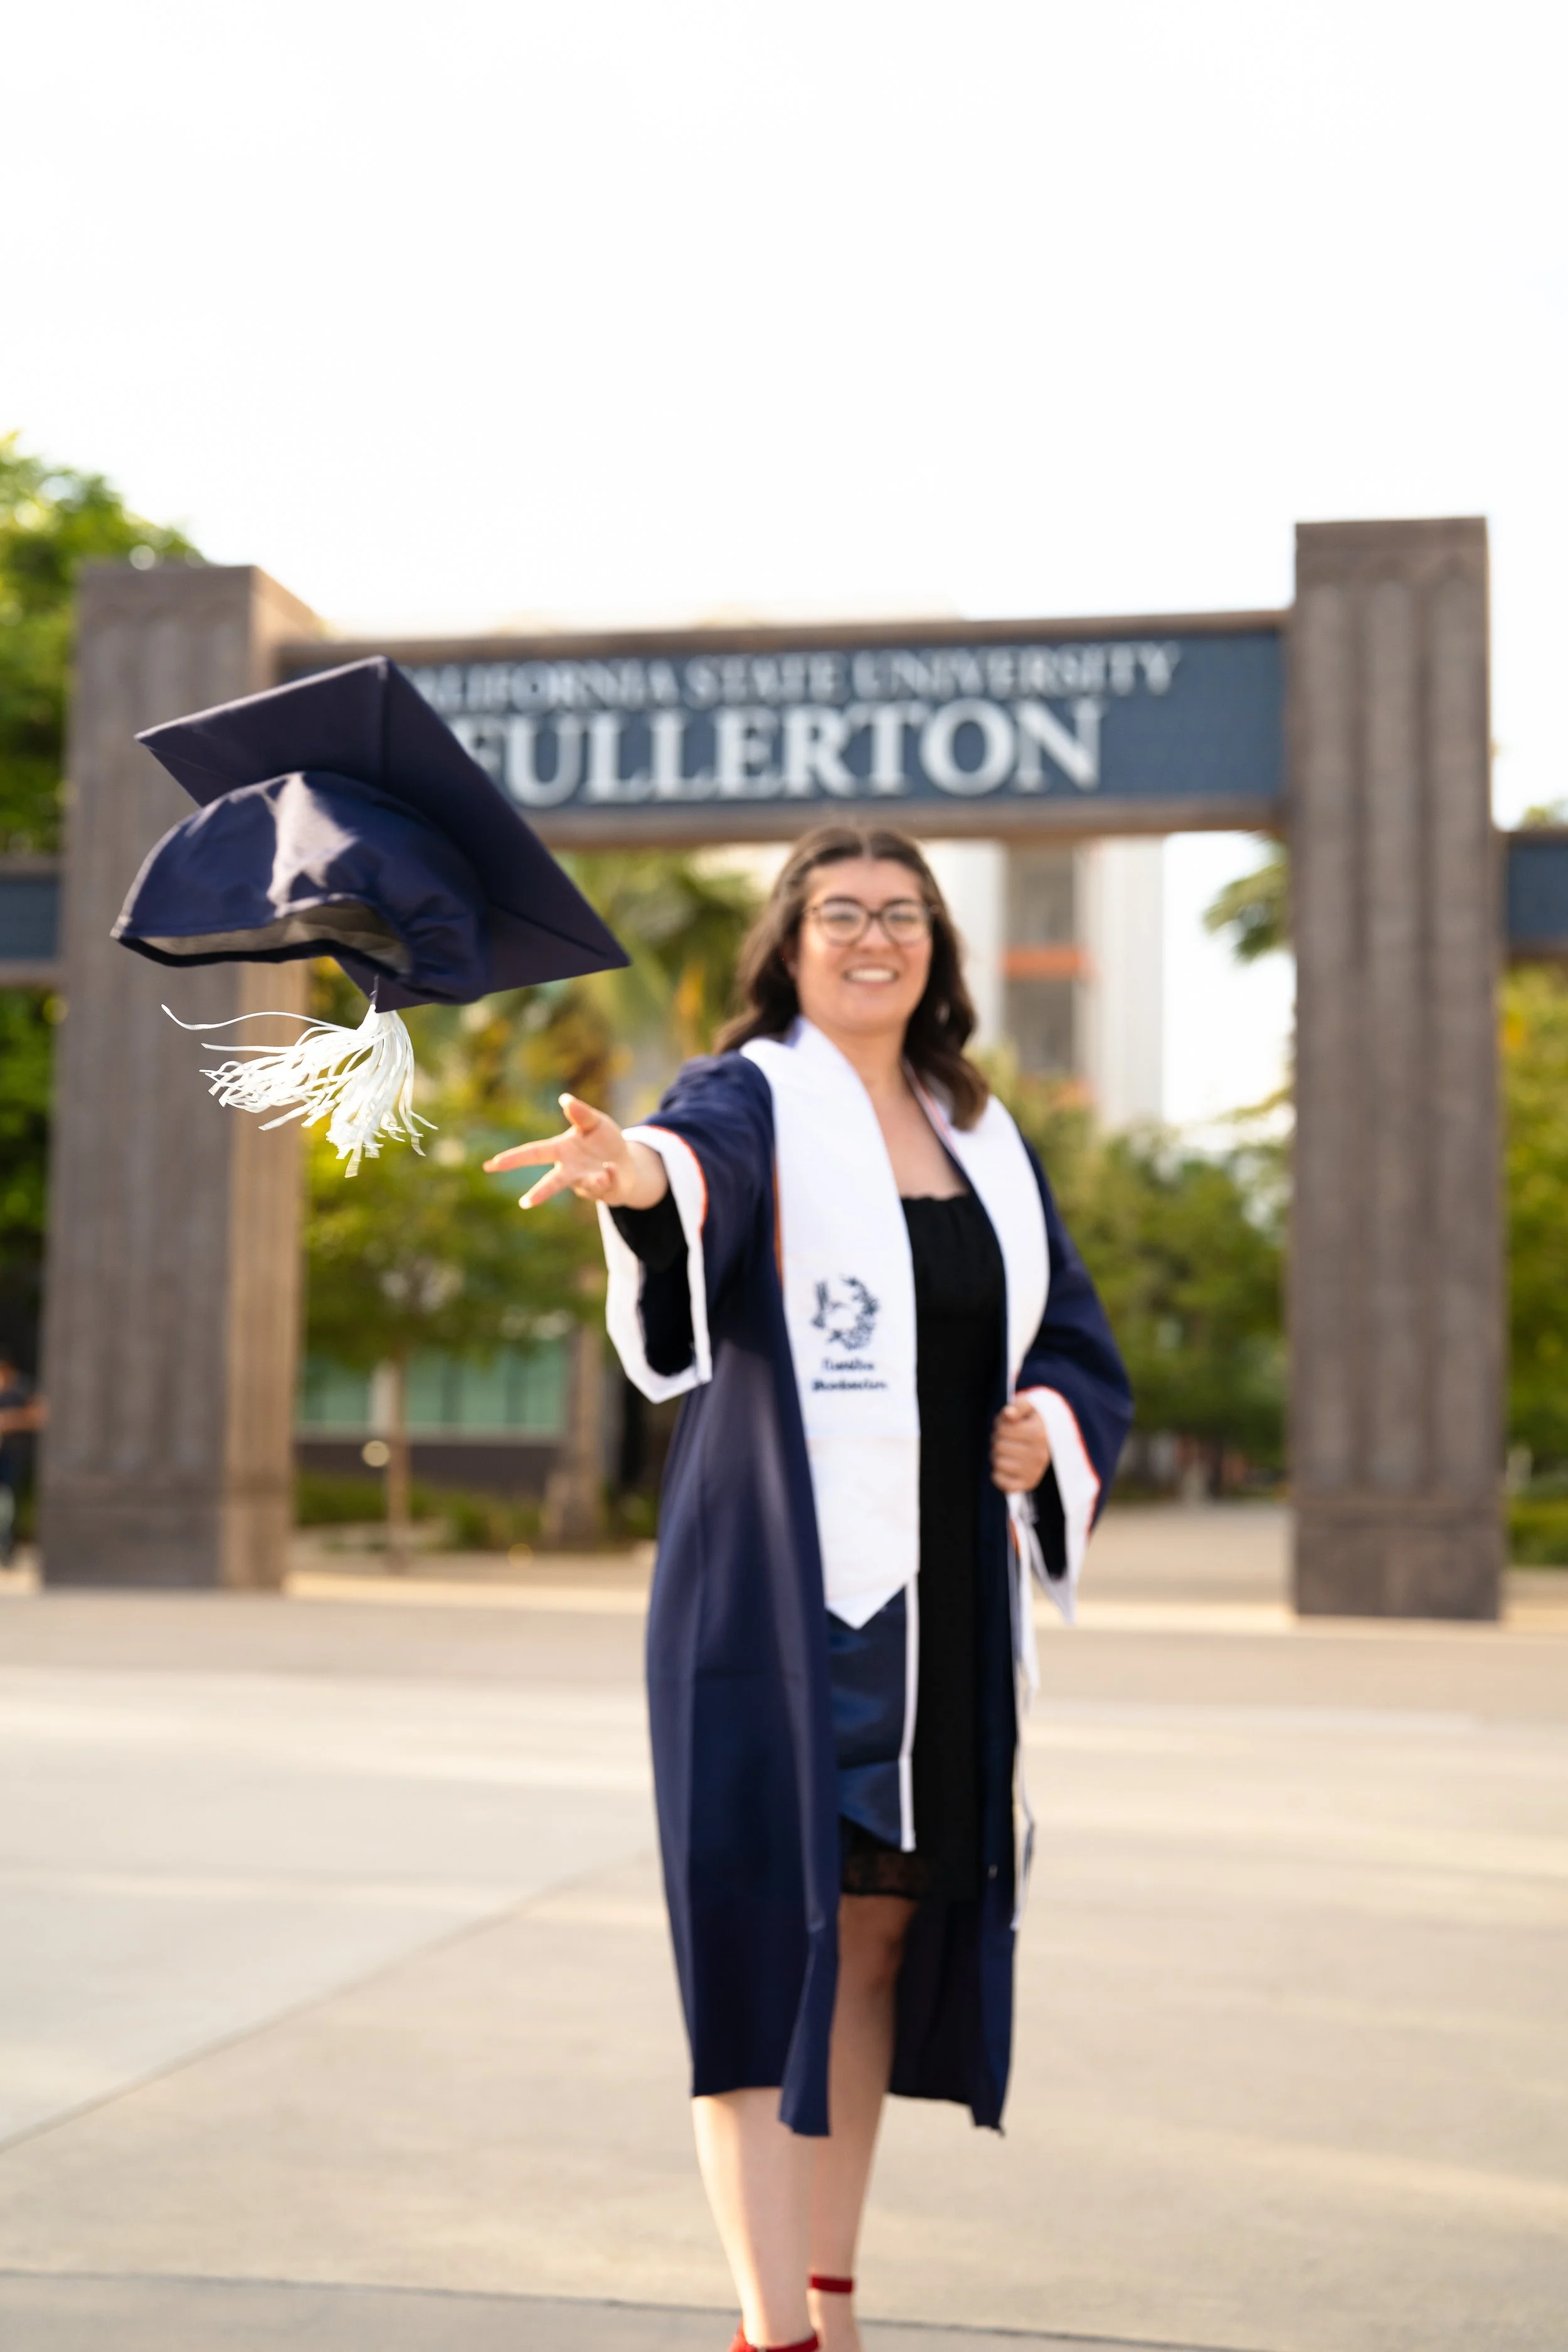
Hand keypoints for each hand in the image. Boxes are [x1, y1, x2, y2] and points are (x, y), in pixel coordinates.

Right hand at [482, 1095, 669, 1210]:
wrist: (627, 1162)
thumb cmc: (603, 1141)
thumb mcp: (594, 1122)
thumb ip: (580, 1113)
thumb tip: (565, 1099)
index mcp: (561, 1150)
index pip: (533, 1153)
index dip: (513, 1158)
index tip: (492, 1164)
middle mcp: (571, 1170)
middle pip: (553, 1182)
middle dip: (540, 1192)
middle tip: (524, 1203)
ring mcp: (587, 1181)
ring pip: (586, 1185)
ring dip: (592, 1181)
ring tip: (600, 1176)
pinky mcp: (606, 1188)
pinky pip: (609, 1181)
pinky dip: (612, 1174)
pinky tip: (613, 1167)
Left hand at [990, 1398, 1050, 1493]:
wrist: (1049, 1439)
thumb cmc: (1032, 1420)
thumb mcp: (1029, 1406)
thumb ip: (1018, 1406)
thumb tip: (1008, 1414)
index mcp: (1039, 1434)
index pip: (1002, 1430)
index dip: (1000, 1426)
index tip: (1009, 1425)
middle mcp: (1039, 1455)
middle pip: (998, 1447)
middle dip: (997, 1440)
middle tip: (1006, 1438)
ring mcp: (1035, 1471)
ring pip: (998, 1463)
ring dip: (997, 1456)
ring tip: (1007, 1450)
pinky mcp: (1029, 1484)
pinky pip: (1003, 1484)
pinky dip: (999, 1475)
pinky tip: (1006, 1466)